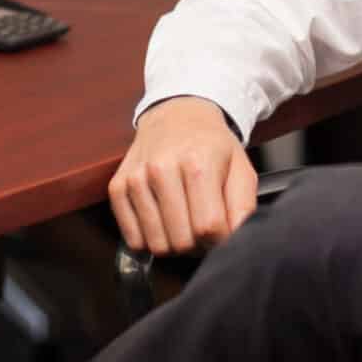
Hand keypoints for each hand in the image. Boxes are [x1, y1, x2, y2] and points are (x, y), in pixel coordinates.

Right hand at [109, 96, 258, 254]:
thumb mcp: (241, 169)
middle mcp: (162, 169)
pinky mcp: (117, 188)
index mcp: (198, 163)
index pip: (208, 227)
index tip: (221, 231)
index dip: (220, 239)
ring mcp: (136, 179)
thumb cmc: (210, 146)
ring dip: (173, 244)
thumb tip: (235, 241)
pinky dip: (150, 239)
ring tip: (183, 223)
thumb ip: (244, 208)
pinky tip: (162, 220)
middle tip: (201, 226)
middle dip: (197, 244)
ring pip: (157, 244)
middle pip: (182, 240)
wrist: (176, 117)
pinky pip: (133, 239)